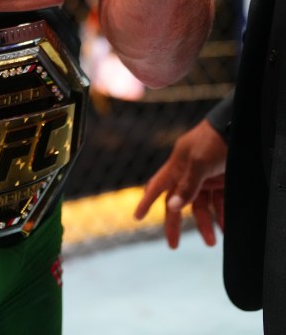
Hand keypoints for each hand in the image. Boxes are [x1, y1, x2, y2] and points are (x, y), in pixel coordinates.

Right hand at [133, 118, 226, 248]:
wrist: (237, 128)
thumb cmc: (213, 141)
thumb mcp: (199, 162)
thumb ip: (187, 185)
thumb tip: (172, 207)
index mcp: (177, 166)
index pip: (157, 186)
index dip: (146, 201)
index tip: (137, 217)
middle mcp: (188, 174)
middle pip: (178, 203)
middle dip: (175, 224)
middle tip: (173, 246)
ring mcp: (205, 178)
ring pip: (201, 207)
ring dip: (205, 224)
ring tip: (211, 242)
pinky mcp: (221, 181)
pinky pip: (218, 203)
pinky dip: (221, 216)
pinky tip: (224, 229)